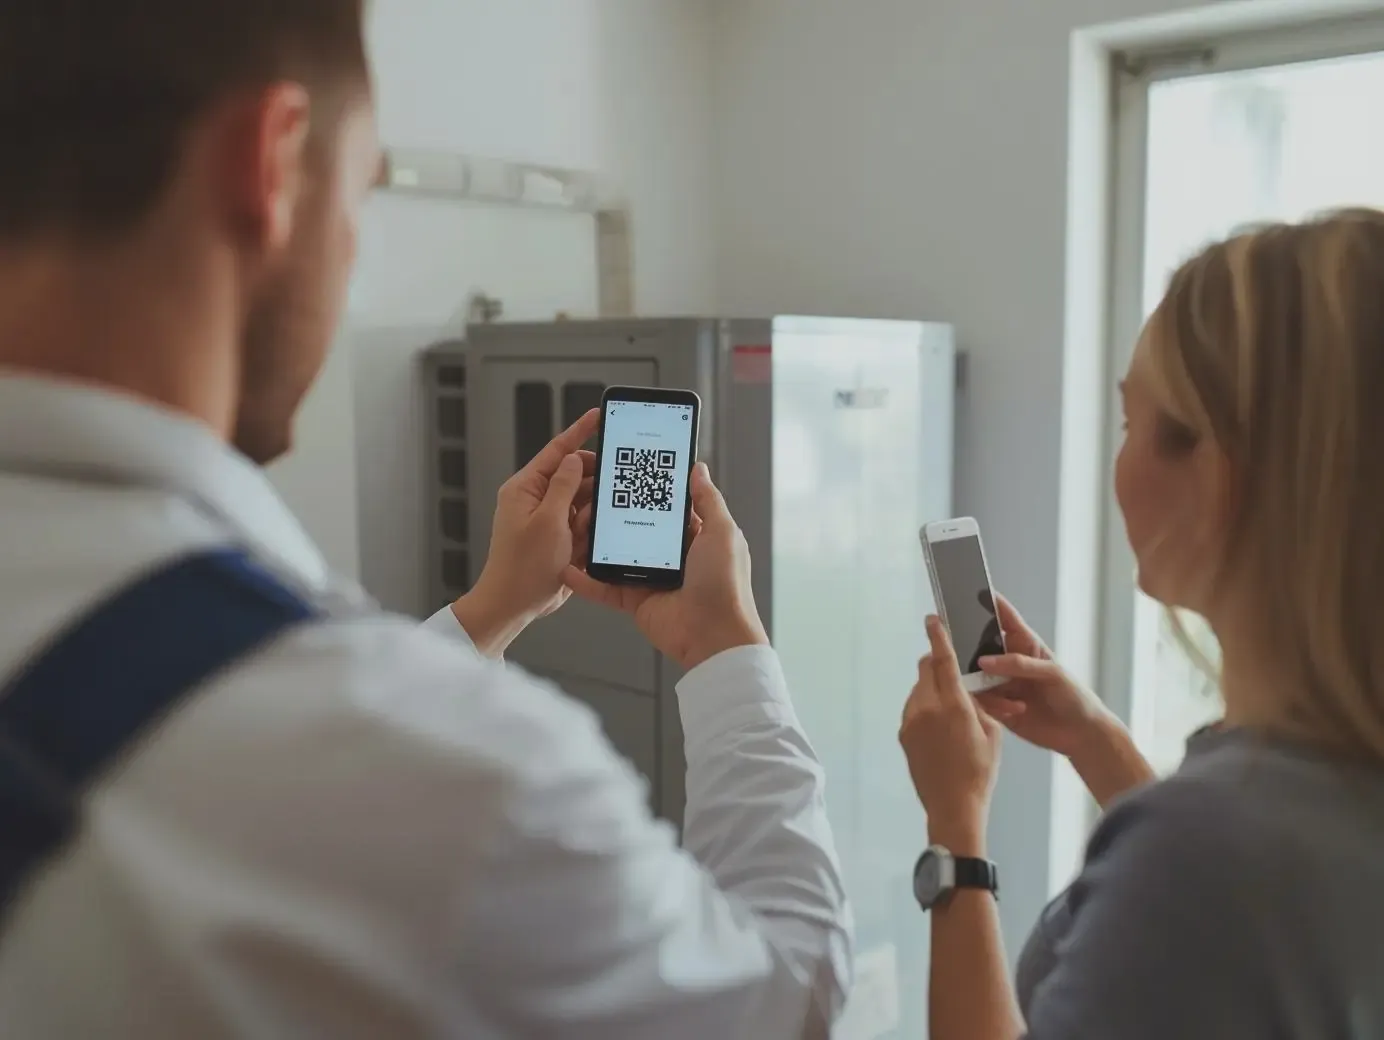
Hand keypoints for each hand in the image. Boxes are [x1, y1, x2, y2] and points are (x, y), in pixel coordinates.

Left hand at [452, 409, 598, 656]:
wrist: (514, 604)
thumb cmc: (522, 568)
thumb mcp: (548, 521)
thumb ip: (564, 485)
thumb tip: (575, 460)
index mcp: (525, 488)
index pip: (557, 451)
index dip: (580, 432)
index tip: (598, 417)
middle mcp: (535, 500)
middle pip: (575, 477)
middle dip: (592, 488)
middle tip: (605, 496)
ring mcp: (547, 519)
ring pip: (582, 503)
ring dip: (588, 517)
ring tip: (580, 535)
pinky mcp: (558, 537)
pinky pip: (582, 525)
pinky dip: (586, 534)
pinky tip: (580, 547)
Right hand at [564, 462, 768, 670]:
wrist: (713, 636)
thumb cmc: (725, 585)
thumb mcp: (722, 533)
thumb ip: (708, 500)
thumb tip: (699, 470)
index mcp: (696, 537)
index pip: (667, 508)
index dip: (650, 491)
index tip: (629, 474)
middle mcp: (672, 556)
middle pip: (637, 528)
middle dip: (615, 514)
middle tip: (591, 496)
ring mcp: (652, 578)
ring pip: (617, 555)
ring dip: (596, 544)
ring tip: (574, 526)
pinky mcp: (636, 600)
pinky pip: (606, 588)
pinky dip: (586, 581)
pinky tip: (569, 569)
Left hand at [899, 616, 1001, 854]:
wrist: (953, 806)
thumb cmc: (979, 771)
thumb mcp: (990, 732)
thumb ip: (977, 704)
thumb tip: (967, 690)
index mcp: (952, 705)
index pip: (942, 661)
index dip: (938, 637)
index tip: (933, 619)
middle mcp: (926, 708)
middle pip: (926, 671)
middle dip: (937, 666)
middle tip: (954, 674)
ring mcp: (910, 721)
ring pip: (919, 690)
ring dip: (933, 690)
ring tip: (954, 711)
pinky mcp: (903, 734)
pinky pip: (914, 709)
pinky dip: (927, 708)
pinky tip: (942, 727)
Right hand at [975, 596, 1154, 806]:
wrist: (1081, 735)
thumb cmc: (1075, 697)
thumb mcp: (1053, 673)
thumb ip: (1020, 664)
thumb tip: (984, 661)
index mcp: (1026, 646)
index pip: (1005, 619)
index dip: (990, 604)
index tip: (973, 591)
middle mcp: (1009, 663)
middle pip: (980, 646)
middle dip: (970, 647)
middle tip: (966, 654)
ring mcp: (1002, 685)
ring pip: (975, 676)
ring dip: (984, 686)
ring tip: (1010, 698)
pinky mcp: (997, 707)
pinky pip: (980, 702)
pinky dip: (991, 706)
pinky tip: (1014, 711)